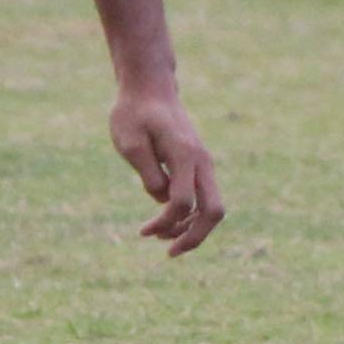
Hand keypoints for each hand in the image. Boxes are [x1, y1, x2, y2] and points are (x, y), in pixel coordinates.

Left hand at [108, 86, 223, 257]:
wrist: (150, 89)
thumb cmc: (134, 113)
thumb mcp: (129, 142)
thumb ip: (147, 173)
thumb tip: (161, 200)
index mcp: (184, 154)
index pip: (182, 202)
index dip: (165, 222)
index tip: (143, 231)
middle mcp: (201, 161)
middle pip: (213, 211)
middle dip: (195, 237)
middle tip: (170, 253)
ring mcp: (204, 163)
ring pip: (213, 207)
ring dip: (192, 229)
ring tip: (162, 239)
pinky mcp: (199, 165)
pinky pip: (205, 198)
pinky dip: (191, 216)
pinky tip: (168, 223)